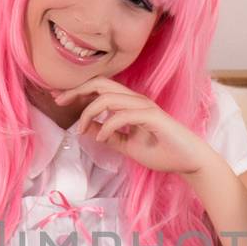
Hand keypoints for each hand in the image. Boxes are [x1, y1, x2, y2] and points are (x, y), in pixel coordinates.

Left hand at [54, 78, 218, 175]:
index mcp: (130, 104)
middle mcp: (136, 100)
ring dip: (88, 112)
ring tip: (79, 130)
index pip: (100, 88)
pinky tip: (101, 138)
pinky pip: (122, 115)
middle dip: (76, 90)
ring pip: (108, 98)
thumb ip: (109, 136)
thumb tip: (86, 128)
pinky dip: (107, 126)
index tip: (57, 98)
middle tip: (58, 101)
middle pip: (100, 84)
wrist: (189, 161)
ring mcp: (145, 106)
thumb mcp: (128, 146)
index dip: (77, 90)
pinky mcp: (152, 117)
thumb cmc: (163, 152)